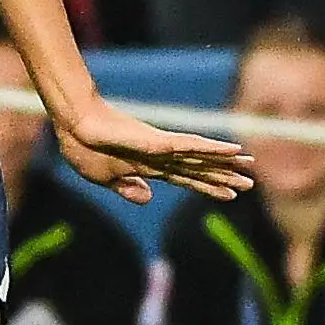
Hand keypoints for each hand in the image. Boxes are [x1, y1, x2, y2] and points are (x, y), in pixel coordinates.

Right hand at [51, 97, 253, 204]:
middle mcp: (161, 156)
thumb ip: (127, 188)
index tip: (230, 194)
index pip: (185, 179)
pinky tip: (233, 149)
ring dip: (226, 163)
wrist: (73, 126)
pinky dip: (214, 149)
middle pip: (198, 169)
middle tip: (251, 183)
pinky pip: (192, 146)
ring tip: (250, 166)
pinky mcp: (159, 140)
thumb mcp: (103, 178)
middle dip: (224, 177)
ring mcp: (162, 147)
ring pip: (201, 158)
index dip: (207, 187)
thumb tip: (148, 198)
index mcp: (148, 167)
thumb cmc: (82, 148)